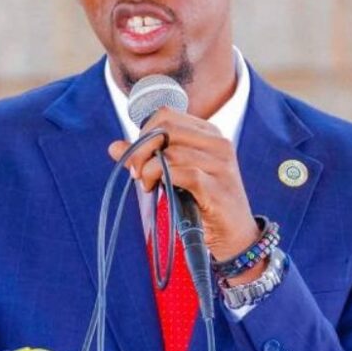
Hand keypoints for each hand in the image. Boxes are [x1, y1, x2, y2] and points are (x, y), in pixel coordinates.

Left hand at [107, 107, 264, 283]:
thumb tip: (115, 147)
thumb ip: (148, 158)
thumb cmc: (204, 202)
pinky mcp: (216, 187)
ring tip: (147, 185)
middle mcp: (218, 144)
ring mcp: (221, 165)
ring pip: (170, 152)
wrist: (236, 235)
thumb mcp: (176, 174)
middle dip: (141, 149)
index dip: (144, 133)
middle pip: (166, 128)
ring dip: (148, 169)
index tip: (139, 156)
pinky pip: (181, 173)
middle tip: (136, 171)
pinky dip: (160, 178)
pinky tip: (155, 189)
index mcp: (209, 134)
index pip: (166, 114)